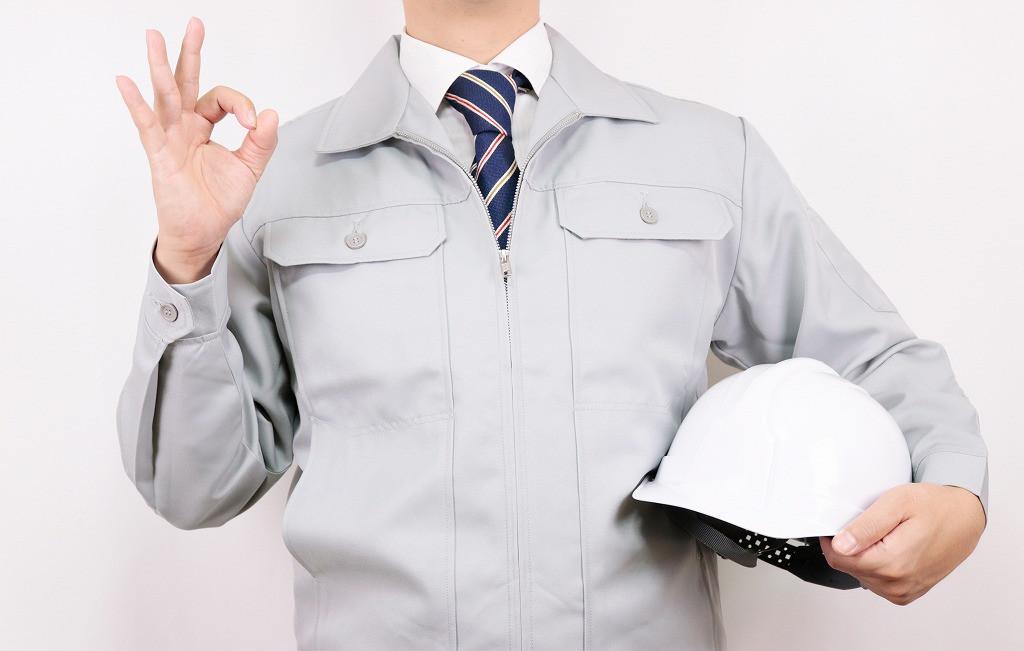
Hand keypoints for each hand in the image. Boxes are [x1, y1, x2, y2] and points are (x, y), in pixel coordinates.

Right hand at [115, 16, 278, 282]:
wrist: (203, 234)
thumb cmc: (218, 202)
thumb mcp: (249, 169)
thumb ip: (260, 142)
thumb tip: (271, 114)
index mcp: (204, 127)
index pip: (219, 100)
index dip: (241, 106)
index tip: (254, 123)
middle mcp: (184, 128)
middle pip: (186, 83)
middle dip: (190, 53)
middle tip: (195, 24)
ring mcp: (169, 140)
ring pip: (165, 97)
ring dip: (160, 66)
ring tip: (154, 36)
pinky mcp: (160, 158)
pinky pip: (147, 127)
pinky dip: (137, 105)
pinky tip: (126, 83)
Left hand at [819, 482, 985, 604]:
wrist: (964, 518)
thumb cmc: (935, 506)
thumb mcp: (897, 503)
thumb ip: (866, 527)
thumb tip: (840, 546)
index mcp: (893, 563)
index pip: (838, 559)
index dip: (832, 540)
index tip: (837, 525)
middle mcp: (898, 583)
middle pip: (849, 567)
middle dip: (851, 546)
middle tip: (870, 525)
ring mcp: (903, 591)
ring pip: (861, 575)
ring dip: (864, 556)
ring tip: (884, 536)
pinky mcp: (907, 593)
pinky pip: (876, 582)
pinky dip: (876, 565)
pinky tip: (889, 548)